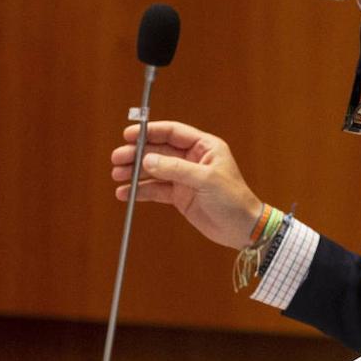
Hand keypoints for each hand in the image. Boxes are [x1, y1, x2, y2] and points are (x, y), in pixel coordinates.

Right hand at [110, 121, 261, 248]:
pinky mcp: (180, 196)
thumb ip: (176, 169)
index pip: (172, 133)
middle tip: (117, 159)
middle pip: (158, 150)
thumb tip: (148, 160)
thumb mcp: (206, 180)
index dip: (150, 132)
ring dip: (135, 172)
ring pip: (154, 170)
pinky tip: (125, 193)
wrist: (243, 229)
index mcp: (204, 146)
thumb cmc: (234, 199)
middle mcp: (192, 159)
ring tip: (117, 175)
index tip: (129, 135)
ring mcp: (184, 178)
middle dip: (136, 153)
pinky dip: (140, 191)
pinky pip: (155, 190)